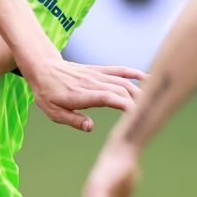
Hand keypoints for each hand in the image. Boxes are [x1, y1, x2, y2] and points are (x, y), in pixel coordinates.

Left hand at [25, 57, 145, 132]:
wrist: (43, 68)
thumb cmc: (48, 93)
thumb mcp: (54, 112)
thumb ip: (73, 120)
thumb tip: (91, 127)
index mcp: (81, 95)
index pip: (107, 98)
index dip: (124, 104)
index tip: (136, 114)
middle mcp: (92, 83)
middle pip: (121, 90)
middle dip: (137, 101)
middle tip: (151, 114)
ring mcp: (97, 75)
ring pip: (123, 81)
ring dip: (139, 90)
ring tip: (153, 101)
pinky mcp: (99, 70)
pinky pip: (119, 70)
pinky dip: (134, 73)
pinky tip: (147, 78)